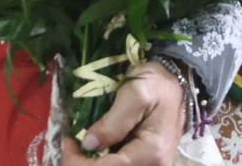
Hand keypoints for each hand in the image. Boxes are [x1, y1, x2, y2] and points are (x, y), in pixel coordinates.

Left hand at [62, 62, 185, 164]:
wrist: (175, 85)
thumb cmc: (157, 84)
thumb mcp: (137, 92)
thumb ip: (114, 120)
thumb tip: (89, 144)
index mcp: (151, 151)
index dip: (80, 162)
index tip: (67, 142)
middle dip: (83, 163)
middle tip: (70, 144)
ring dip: (91, 162)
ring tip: (78, 145)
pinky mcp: (145, 163)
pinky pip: (118, 165)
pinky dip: (102, 160)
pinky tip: (93, 148)